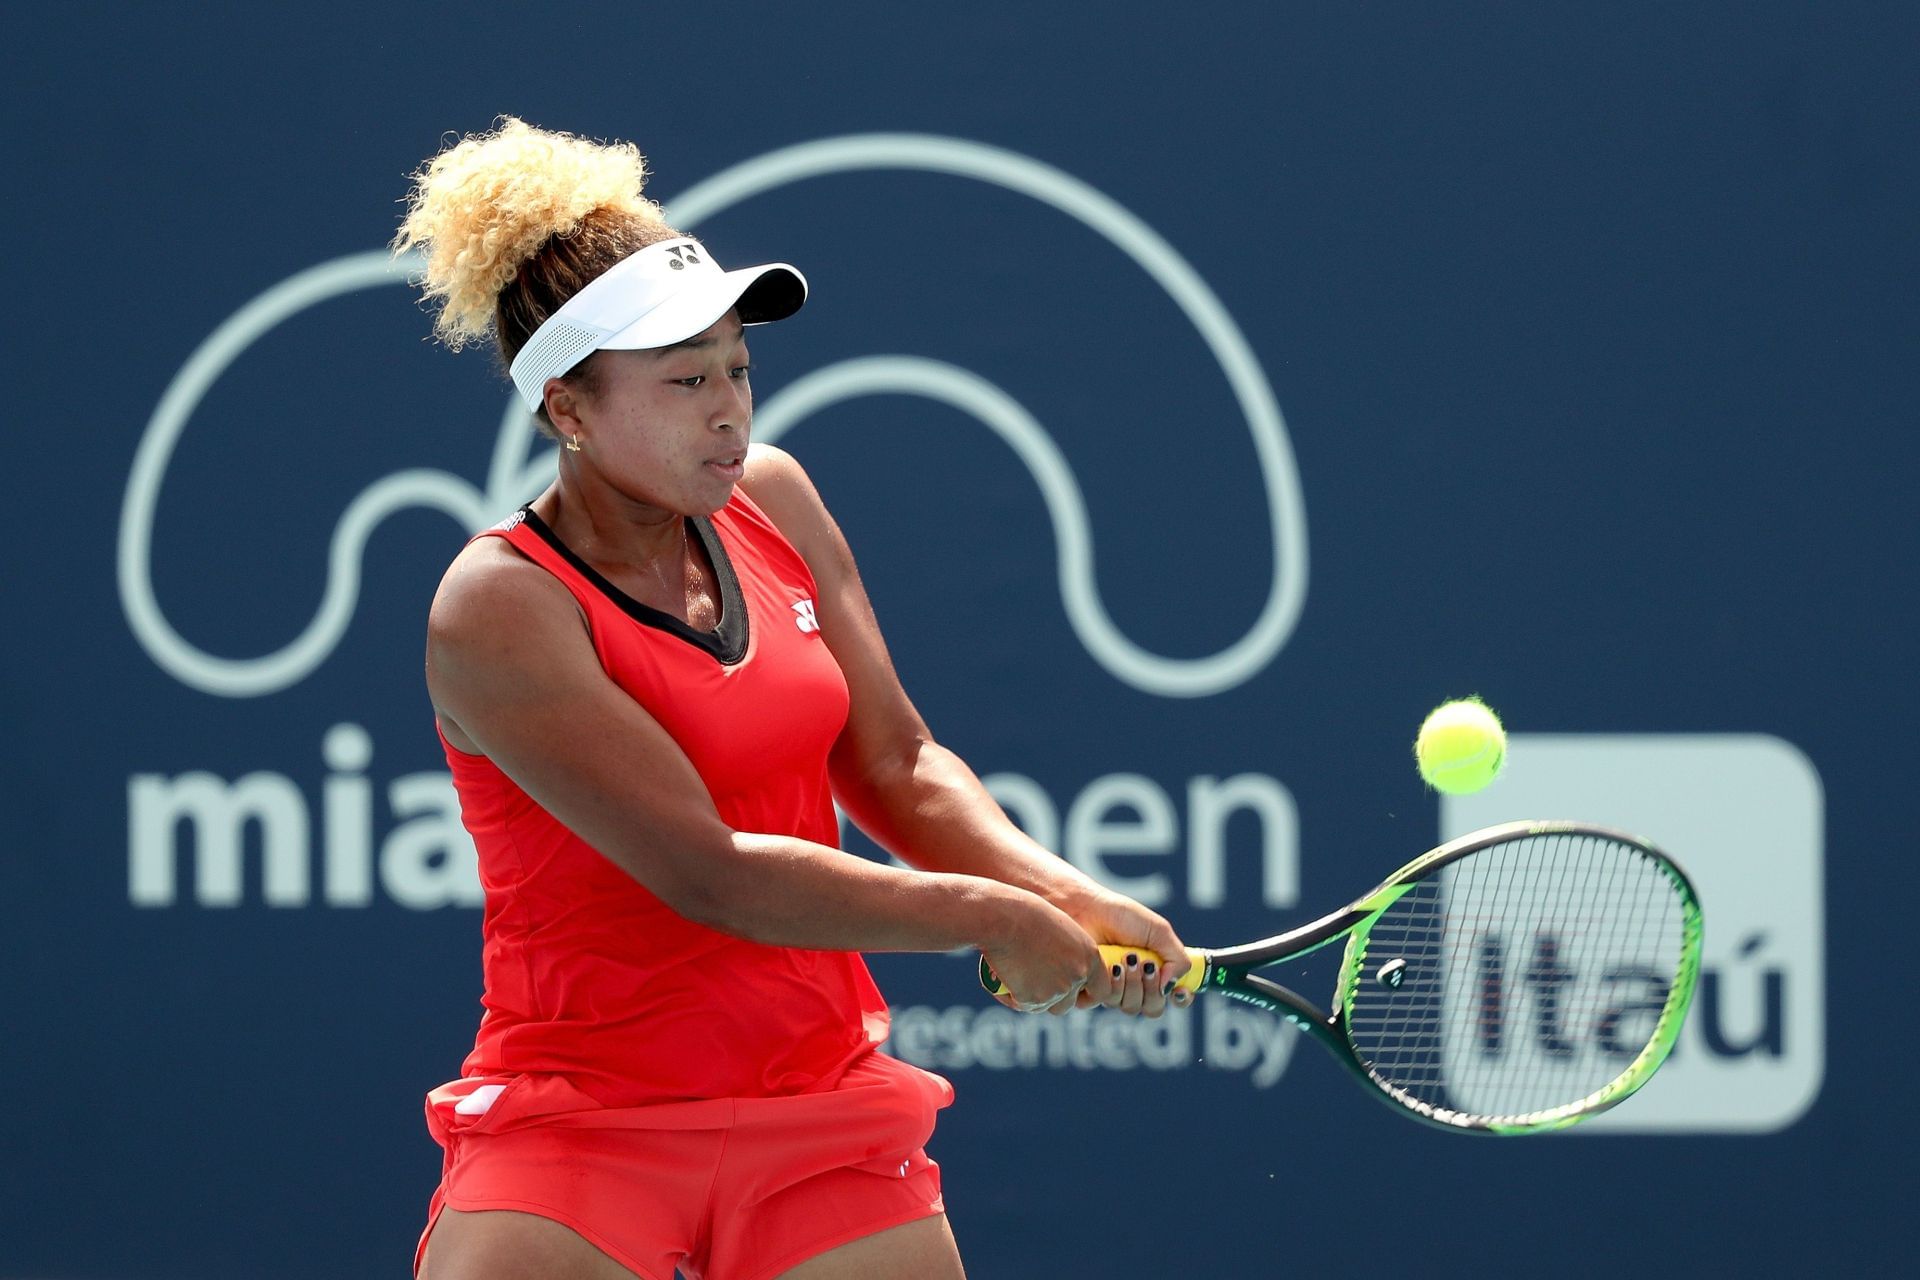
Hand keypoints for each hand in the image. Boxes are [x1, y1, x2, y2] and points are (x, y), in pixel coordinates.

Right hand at [980, 892, 1109, 1015]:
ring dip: (1032, 998)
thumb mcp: (1058, 930)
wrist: (1003, 919)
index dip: (1087, 994)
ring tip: (1014, 976)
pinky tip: (1002, 980)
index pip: (1101, 988)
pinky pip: (1023, 1004)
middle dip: (1053, 999)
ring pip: (1045, 1005)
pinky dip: (1013, 996)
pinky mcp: (1034, 999)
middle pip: (1069, 1002)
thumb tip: (1060, 969)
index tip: (1075, 994)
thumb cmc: (1026, 915)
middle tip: (1035, 986)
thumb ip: (1067, 953)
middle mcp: (1078, 975)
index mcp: (1089, 955)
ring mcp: (1057, 990)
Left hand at [1059, 887, 1193, 1018]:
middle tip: (1145, 965)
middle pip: (1153, 1008)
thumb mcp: (1158, 930)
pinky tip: (1108, 966)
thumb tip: (1171, 987)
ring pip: (1130, 1007)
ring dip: (1131, 984)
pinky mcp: (1092, 989)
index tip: (1180, 992)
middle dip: (1152, 989)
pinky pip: (1105, 1002)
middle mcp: (1136, 983)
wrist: (1085, 909)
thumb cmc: (1121, 916)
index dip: (1182, 998)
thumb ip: (1177, 958)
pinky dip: (1110, 985)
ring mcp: (1114, 988)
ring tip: (1123, 959)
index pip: (1175, 995)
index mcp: (1156, 969)